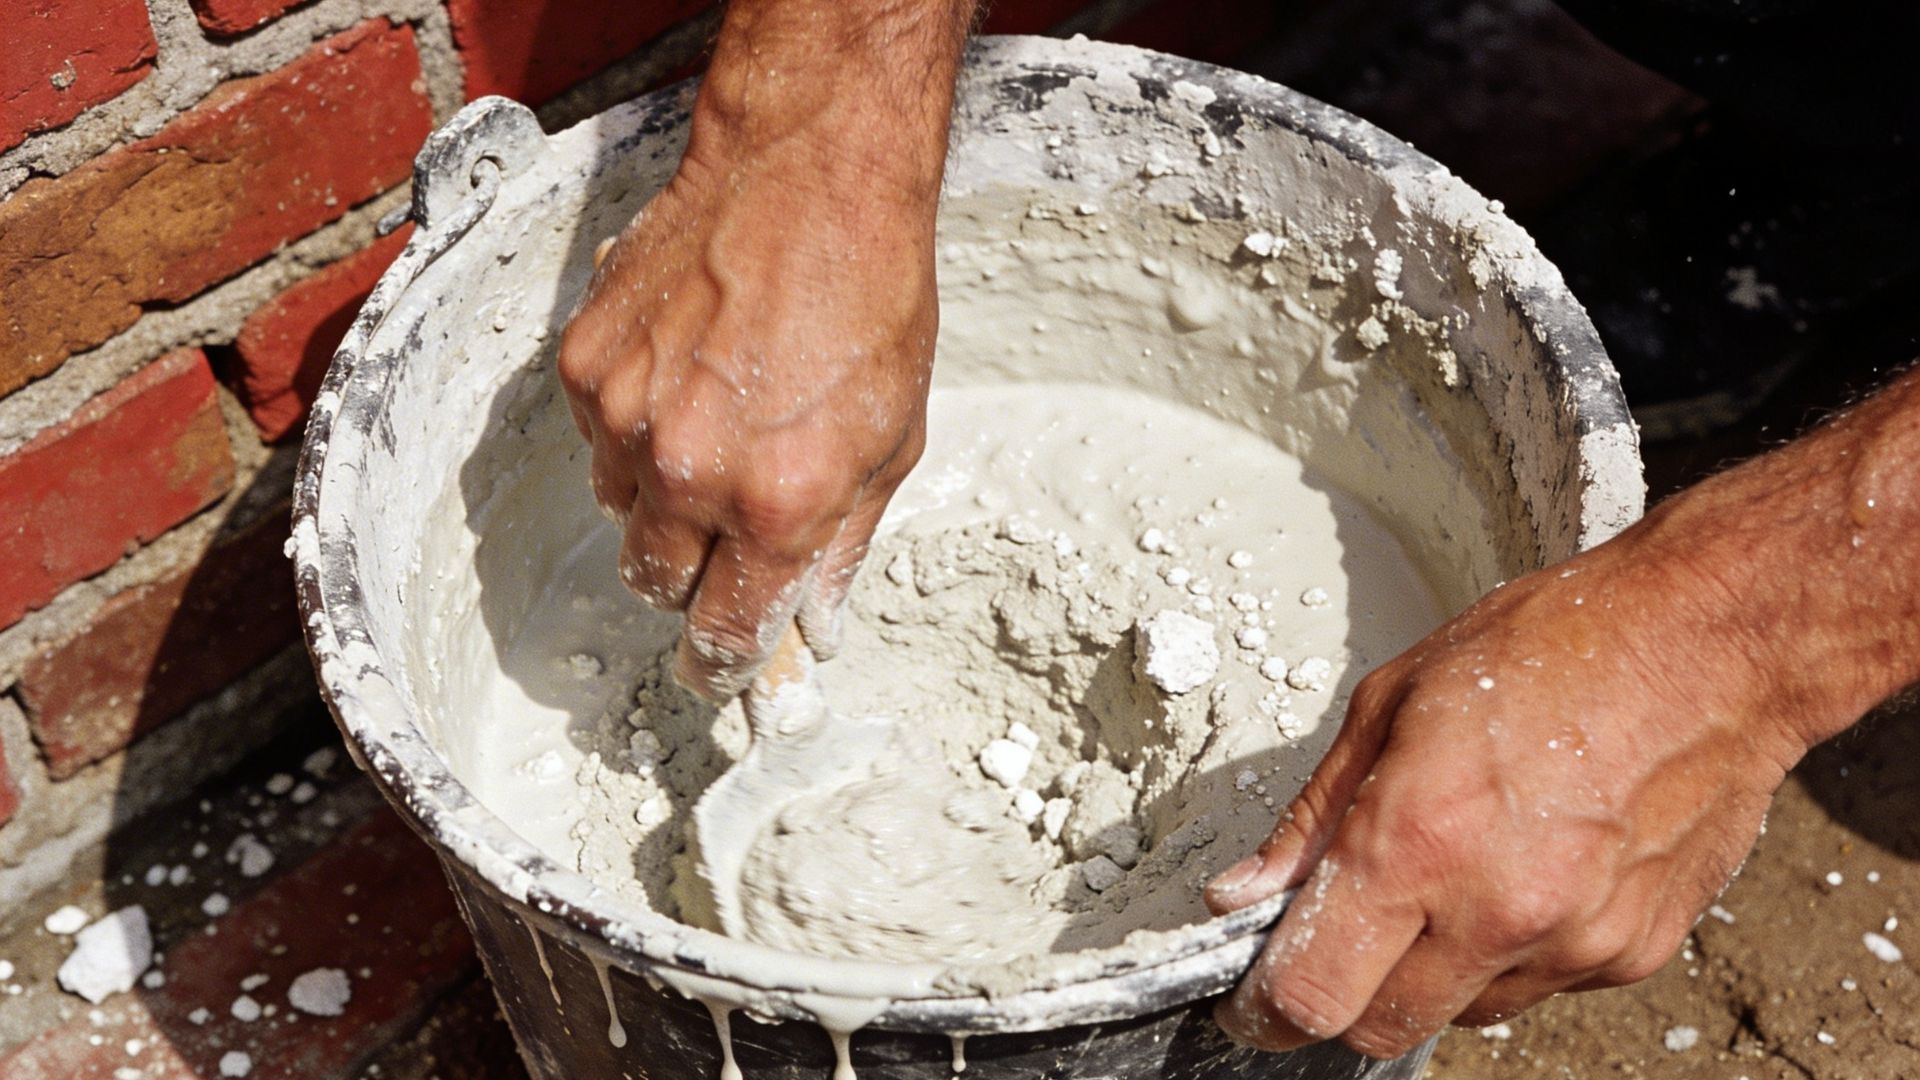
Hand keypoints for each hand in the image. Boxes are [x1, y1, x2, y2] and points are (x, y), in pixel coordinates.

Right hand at [558, 124, 935, 698]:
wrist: (809, 176)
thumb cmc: (871, 298)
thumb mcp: (892, 440)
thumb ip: (843, 544)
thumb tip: (816, 623)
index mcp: (776, 503)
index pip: (726, 633)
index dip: (725, 664)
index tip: (722, 671)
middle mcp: (689, 472)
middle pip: (657, 586)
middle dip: (693, 581)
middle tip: (728, 542)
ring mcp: (625, 416)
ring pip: (622, 515)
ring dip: (661, 503)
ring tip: (717, 432)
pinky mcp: (585, 364)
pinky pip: (597, 442)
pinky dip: (633, 431)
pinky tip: (687, 378)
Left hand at [1202, 365, 1919, 1055]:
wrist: (1709, 646)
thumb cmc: (1556, 647)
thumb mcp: (1391, 701)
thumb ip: (1313, 817)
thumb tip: (1246, 892)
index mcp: (1418, 840)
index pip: (1313, 992)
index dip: (1266, 1009)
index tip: (1254, 1001)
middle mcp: (1495, 910)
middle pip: (1379, 1029)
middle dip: (1345, 995)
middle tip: (1344, 933)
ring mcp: (1572, 943)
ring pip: (1461, 1013)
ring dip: (1433, 969)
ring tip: (1457, 868)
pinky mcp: (1631, 954)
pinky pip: (1539, 987)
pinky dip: (1511, 951)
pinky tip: (1525, 868)